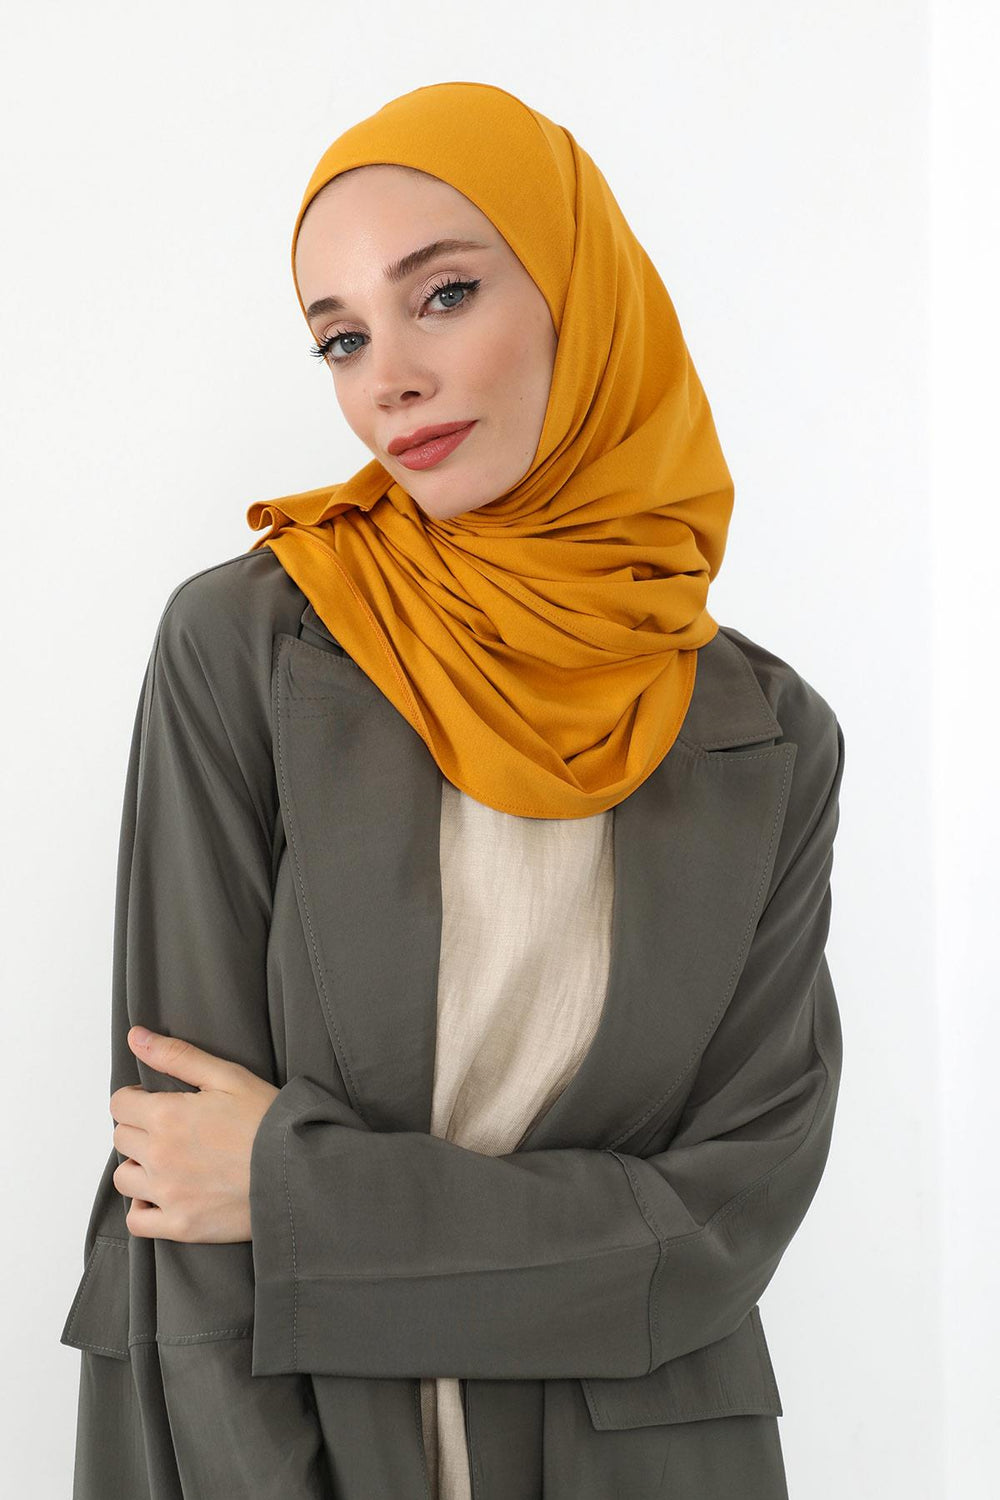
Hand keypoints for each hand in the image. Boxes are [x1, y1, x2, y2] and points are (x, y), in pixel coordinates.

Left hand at [109, 1027, 280, 1242]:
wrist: (300, 1169)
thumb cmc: (268, 1120)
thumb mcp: (227, 1076)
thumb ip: (177, 1055)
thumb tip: (136, 1036)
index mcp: (167, 1116)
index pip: (120, 1104)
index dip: (137, 1099)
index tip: (159, 1103)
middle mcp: (159, 1156)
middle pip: (122, 1138)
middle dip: (141, 1129)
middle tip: (174, 1130)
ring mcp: (168, 1194)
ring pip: (124, 1177)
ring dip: (140, 1167)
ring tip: (171, 1162)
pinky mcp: (179, 1225)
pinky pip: (137, 1221)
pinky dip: (144, 1208)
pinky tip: (165, 1194)